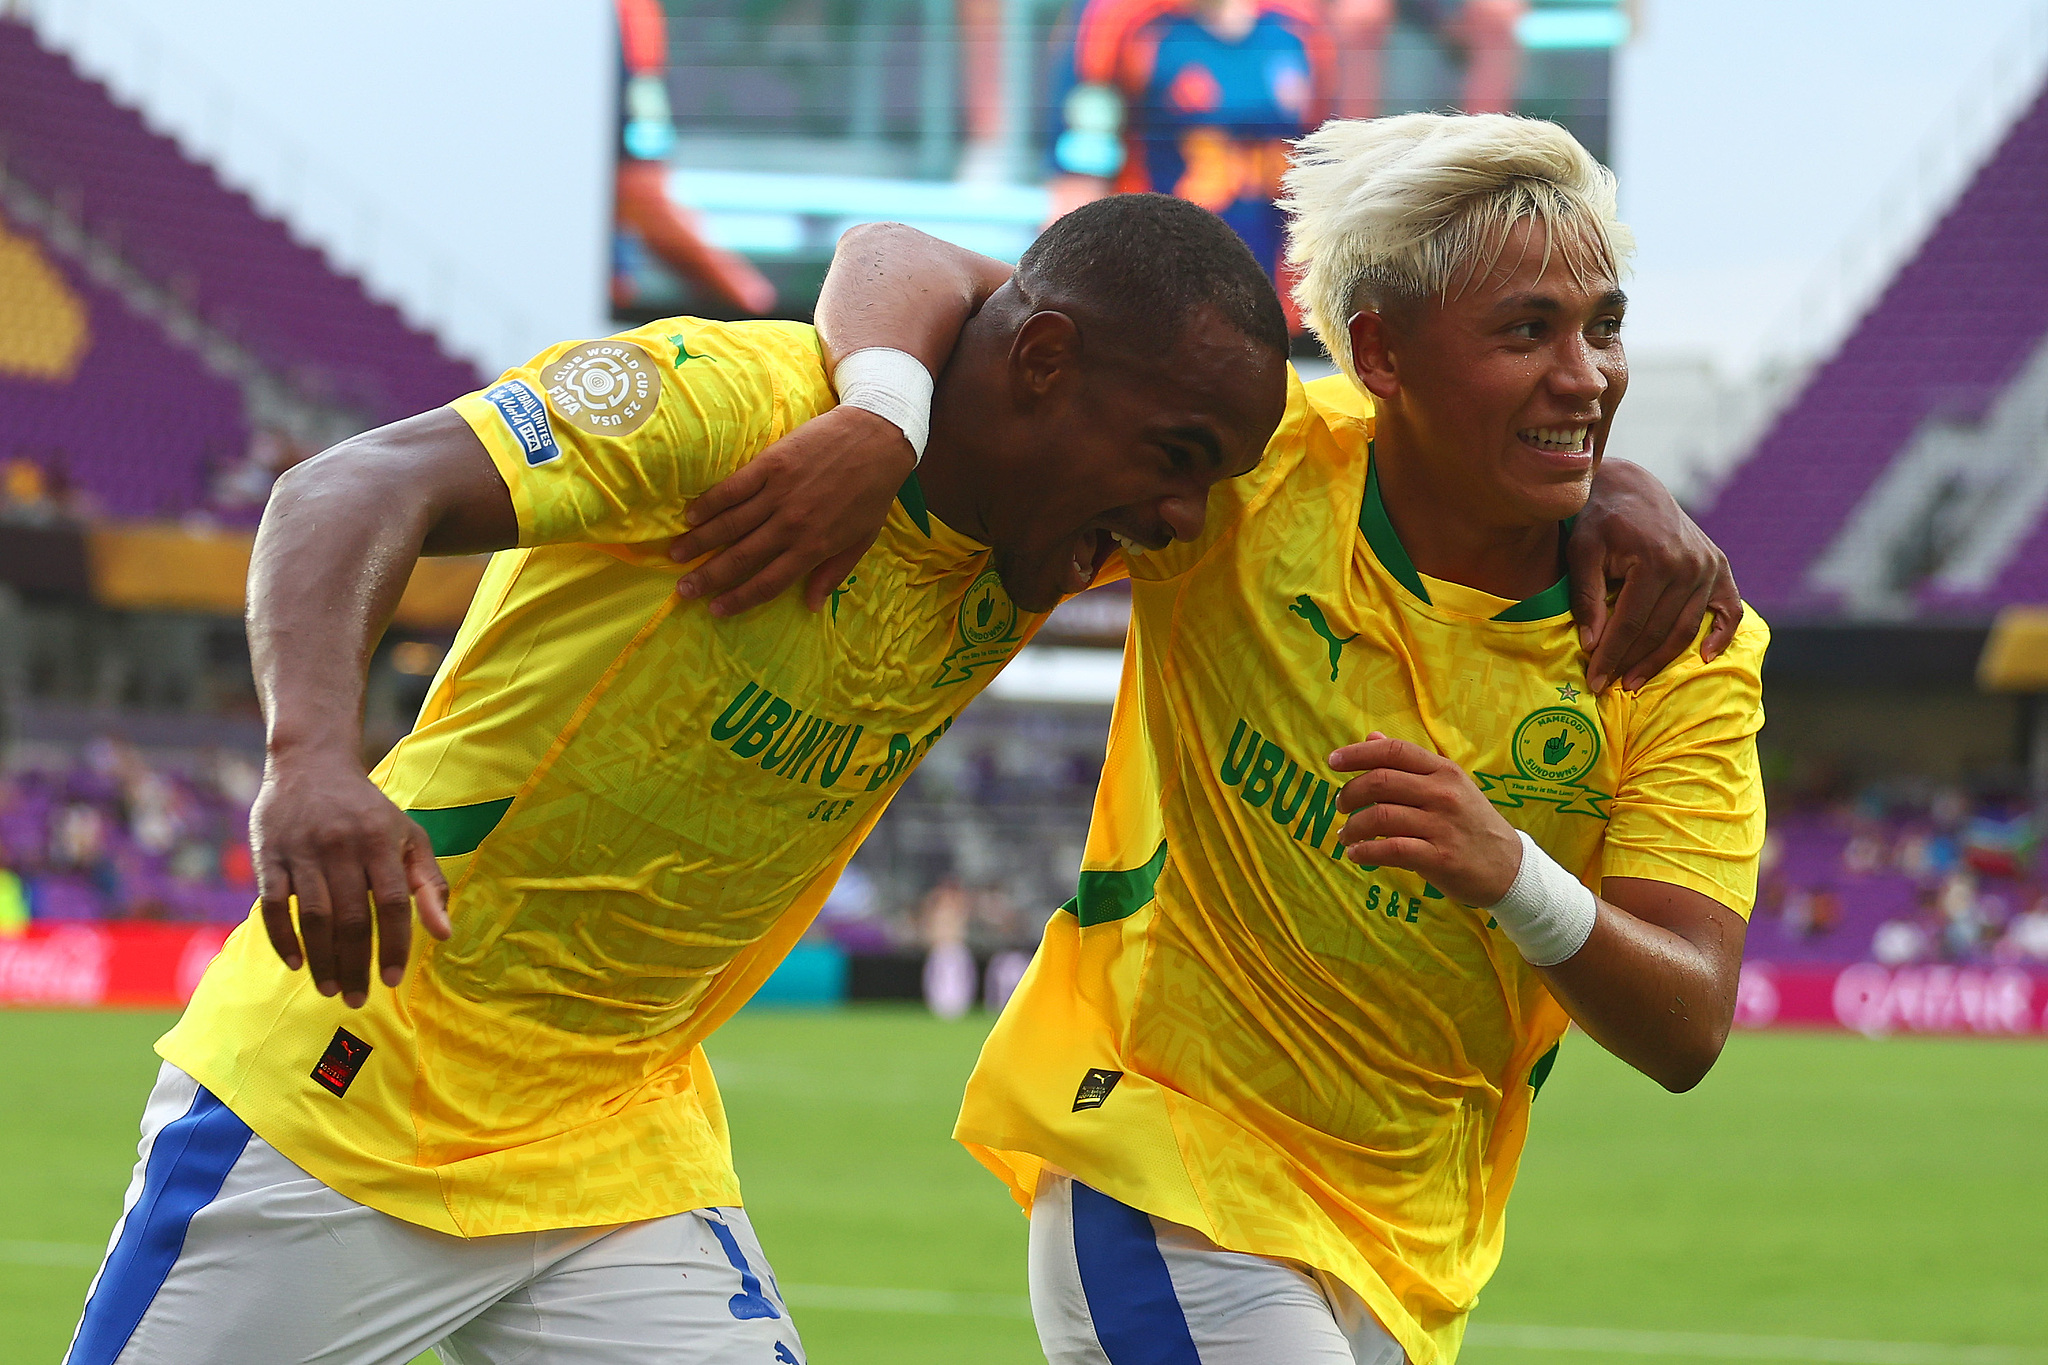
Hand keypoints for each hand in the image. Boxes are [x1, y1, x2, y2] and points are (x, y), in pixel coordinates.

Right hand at [250, 751, 450, 1007]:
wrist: (312, 763)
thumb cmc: (368, 811)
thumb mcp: (408, 836)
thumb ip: (429, 884)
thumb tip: (445, 934)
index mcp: (380, 841)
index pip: (391, 903)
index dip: (393, 944)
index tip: (393, 980)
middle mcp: (341, 846)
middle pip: (350, 917)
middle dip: (355, 964)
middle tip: (358, 999)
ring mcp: (302, 851)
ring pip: (313, 916)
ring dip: (321, 959)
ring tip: (330, 989)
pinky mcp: (269, 855)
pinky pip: (273, 904)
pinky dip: (283, 937)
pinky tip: (296, 964)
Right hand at [670, 406, 914, 616]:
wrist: (878, 437)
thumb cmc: (873, 491)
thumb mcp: (862, 539)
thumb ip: (834, 573)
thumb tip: (810, 606)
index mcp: (813, 546)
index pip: (768, 581)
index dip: (739, 598)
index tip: (715, 609)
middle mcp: (791, 524)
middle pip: (741, 557)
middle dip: (708, 576)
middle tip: (682, 590)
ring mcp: (779, 493)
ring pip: (730, 524)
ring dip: (699, 541)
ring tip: (675, 555)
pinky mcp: (771, 464)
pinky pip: (733, 488)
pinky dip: (709, 503)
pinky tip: (690, 516)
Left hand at [1329, 733, 1523, 906]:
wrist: (1509, 867)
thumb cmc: (1471, 823)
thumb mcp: (1449, 785)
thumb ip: (1409, 764)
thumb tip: (1371, 737)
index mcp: (1443, 771)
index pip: (1394, 751)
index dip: (1358, 753)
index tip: (1333, 761)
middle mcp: (1443, 793)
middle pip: (1380, 782)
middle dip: (1349, 793)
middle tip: (1340, 806)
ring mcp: (1441, 825)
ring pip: (1379, 817)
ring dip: (1352, 827)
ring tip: (1345, 836)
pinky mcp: (1439, 858)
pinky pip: (1390, 850)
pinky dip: (1365, 852)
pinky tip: (1357, 854)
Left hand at [1567, 459, 1741, 693]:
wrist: (1632, 488)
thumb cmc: (1599, 521)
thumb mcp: (1582, 552)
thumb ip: (1587, 598)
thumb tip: (1591, 644)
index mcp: (1655, 561)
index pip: (1629, 624)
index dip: (1610, 656)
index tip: (1593, 681)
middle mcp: (1689, 566)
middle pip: (1658, 631)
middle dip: (1631, 662)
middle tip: (1610, 686)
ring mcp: (1708, 567)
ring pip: (1686, 629)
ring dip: (1662, 660)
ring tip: (1636, 680)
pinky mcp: (1719, 567)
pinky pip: (1729, 610)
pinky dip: (1721, 636)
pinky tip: (1704, 659)